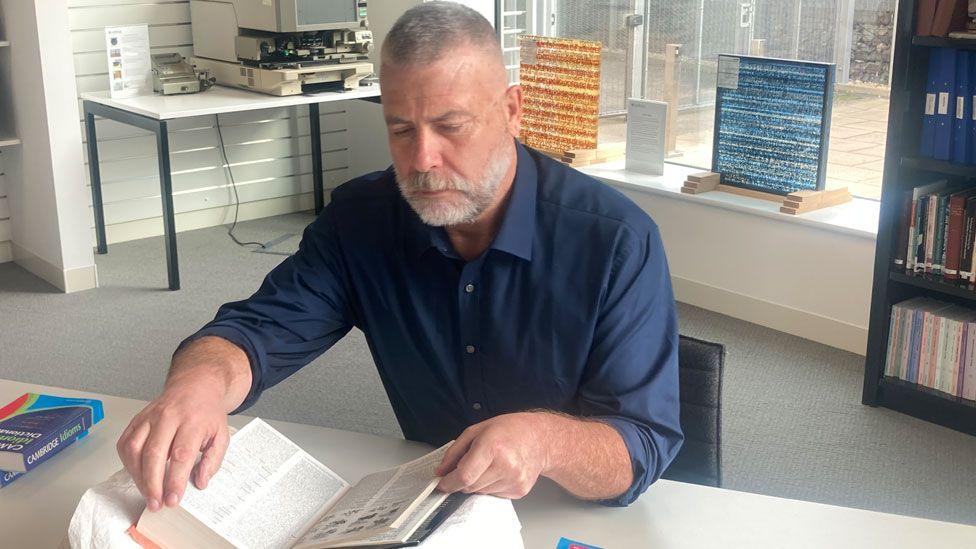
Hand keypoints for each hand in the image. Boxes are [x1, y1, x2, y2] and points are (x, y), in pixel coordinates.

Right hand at [116, 377, 229, 511]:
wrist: (196, 386)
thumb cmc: (207, 412)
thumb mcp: (222, 434)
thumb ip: (213, 460)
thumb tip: (200, 482)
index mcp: (193, 421)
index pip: (181, 454)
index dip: (175, 480)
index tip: (173, 499)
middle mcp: (168, 417)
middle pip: (154, 453)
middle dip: (153, 483)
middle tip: (156, 503)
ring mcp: (150, 417)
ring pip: (135, 449)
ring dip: (138, 476)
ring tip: (147, 494)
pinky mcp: (137, 419)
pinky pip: (125, 443)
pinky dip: (128, 463)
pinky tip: (138, 475)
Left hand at [435, 412, 551, 498]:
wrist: (540, 438)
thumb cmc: (510, 430)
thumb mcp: (477, 430)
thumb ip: (455, 451)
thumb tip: (441, 471)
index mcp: (493, 446)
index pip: (465, 475)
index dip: (449, 482)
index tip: (442, 483)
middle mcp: (506, 465)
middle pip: (470, 486)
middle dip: (462, 480)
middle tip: (467, 467)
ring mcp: (514, 480)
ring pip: (480, 492)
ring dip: (477, 482)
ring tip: (488, 464)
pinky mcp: (519, 490)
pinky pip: (493, 495)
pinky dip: (490, 485)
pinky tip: (499, 471)